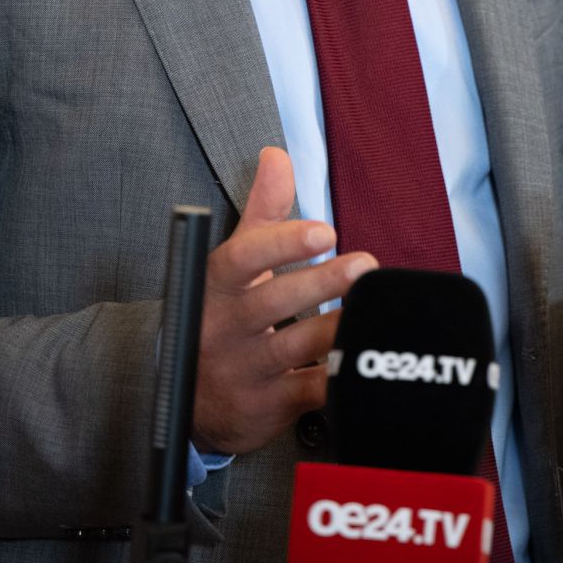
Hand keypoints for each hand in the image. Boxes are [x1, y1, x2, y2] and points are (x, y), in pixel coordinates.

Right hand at [192, 145, 375, 454]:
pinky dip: (341, 375)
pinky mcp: (267, 407)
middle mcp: (223, 327)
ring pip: (294, 347)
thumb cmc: (224, 314)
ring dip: (338, 327)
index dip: (282, 244)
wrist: (187, 398)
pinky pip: (311, 391)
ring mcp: (243, 370)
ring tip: (376, 307)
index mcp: (216, 286)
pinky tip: (367, 354)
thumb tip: (277, 156)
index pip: (242, 259)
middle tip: (366, 264)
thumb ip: (262, 212)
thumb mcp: (235, 264)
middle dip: (321, 283)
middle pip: (272, 302)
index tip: (325, 230)